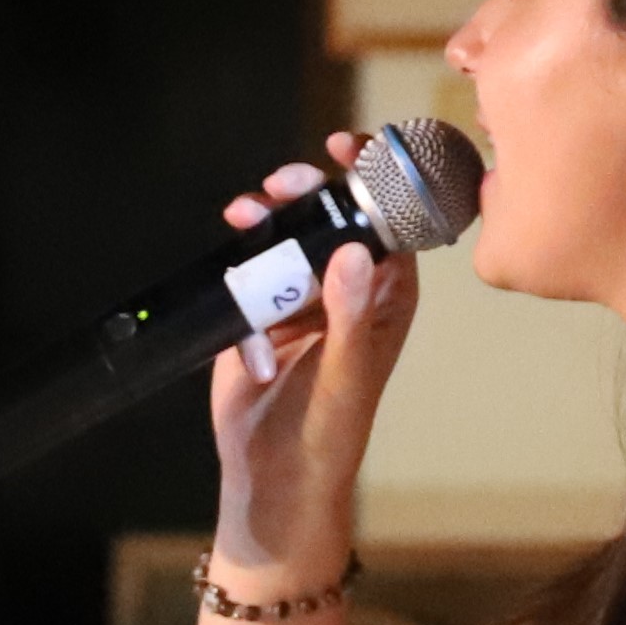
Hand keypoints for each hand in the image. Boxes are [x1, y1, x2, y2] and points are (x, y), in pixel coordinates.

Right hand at [208, 138, 421, 585]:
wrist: (274, 478)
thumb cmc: (329, 432)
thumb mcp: (347, 375)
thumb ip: (351, 315)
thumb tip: (354, 251)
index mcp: (384, 296)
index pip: (388, 221)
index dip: (373, 177)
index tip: (346, 146)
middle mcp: (343, 289)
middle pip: (328, 218)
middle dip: (305, 194)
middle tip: (282, 186)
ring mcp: (298, 300)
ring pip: (283, 238)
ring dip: (263, 221)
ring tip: (244, 213)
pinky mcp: (255, 315)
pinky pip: (245, 274)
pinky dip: (237, 278)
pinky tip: (239, 308)